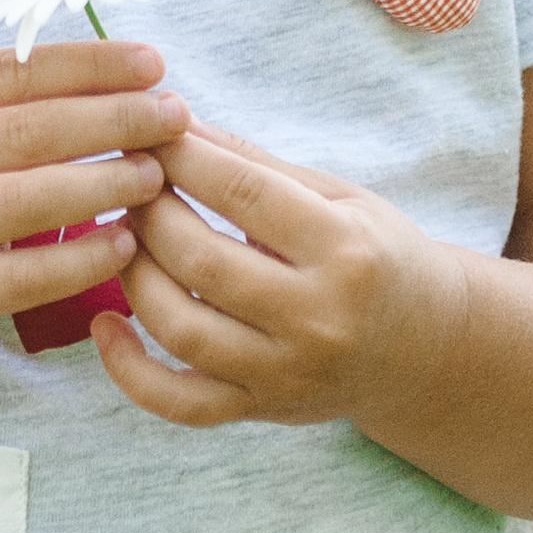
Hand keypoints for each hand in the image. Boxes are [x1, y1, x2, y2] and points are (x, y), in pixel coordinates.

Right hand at [0, 42, 183, 383]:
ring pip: (28, 198)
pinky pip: (24, 274)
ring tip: (157, 174)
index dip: (87, 63)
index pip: (9, 71)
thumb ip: (0, 111)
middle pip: (27, 130)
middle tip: (173, 116)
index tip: (153, 63)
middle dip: (113, 118)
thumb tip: (116, 78)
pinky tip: (125, 245)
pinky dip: (81, 257)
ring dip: (105, 183)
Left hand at [96, 117, 466, 434]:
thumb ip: (255, 165)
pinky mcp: (261, 411)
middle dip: (149, 211)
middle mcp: (318, 318)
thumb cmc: (375, 254)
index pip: (242, 192)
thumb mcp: (338, 198)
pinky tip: (106, 323)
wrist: (427, 350)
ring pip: (181, 329)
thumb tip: (173, 121)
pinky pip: (179, 402)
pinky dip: (129, 369)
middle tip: (129, 182)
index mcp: (344, 250)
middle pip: (201, 261)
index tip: (146, 130)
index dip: (182, 156)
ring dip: (133, 274)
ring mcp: (287, 373)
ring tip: (122, 235)